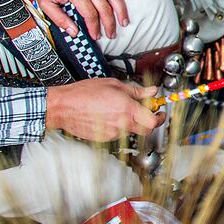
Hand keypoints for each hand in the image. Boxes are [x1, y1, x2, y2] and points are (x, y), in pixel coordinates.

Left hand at [31, 0, 134, 39]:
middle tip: (111, 34)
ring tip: (124, 21)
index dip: (95, 27)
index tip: (96, 35)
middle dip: (109, 24)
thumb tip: (74, 32)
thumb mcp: (45, 3)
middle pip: (104, 8)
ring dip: (121, 10)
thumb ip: (60, 19)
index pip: (90, 14)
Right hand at [45, 78, 162, 141]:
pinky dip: (119, 125)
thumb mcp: (113, 85)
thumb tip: (152, 91)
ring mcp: (113, 133)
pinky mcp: (104, 138)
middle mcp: (122, 123)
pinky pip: (118, 133)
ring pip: (132, 131)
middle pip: (146, 130)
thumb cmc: (84, 93)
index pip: (152, 121)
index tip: (160, 112)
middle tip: (149, 113)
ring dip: (132, 122)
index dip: (160, 118)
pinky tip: (109, 116)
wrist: (63, 107)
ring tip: (120, 110)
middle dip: (150, 122)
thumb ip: (136, 91)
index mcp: (127, 108)